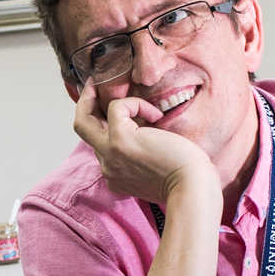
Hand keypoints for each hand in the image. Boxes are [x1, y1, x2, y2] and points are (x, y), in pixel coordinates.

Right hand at [72, 77, 215, 209]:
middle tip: (91, 87)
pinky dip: (136, 105)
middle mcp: (107, 167)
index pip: (101, 146)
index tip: (120, 114)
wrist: (192, 188)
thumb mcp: (156, 171)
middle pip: (82, 131)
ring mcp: (110, 153)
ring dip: (101, 99)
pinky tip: (157, 117)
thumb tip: (147, 128)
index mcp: (116, 177)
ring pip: (85, 120)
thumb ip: (142, 157)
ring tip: (127, 93)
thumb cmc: (186, 180)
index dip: (108, 127)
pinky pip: (116, 108)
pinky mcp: (120, 139)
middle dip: (83, 105)